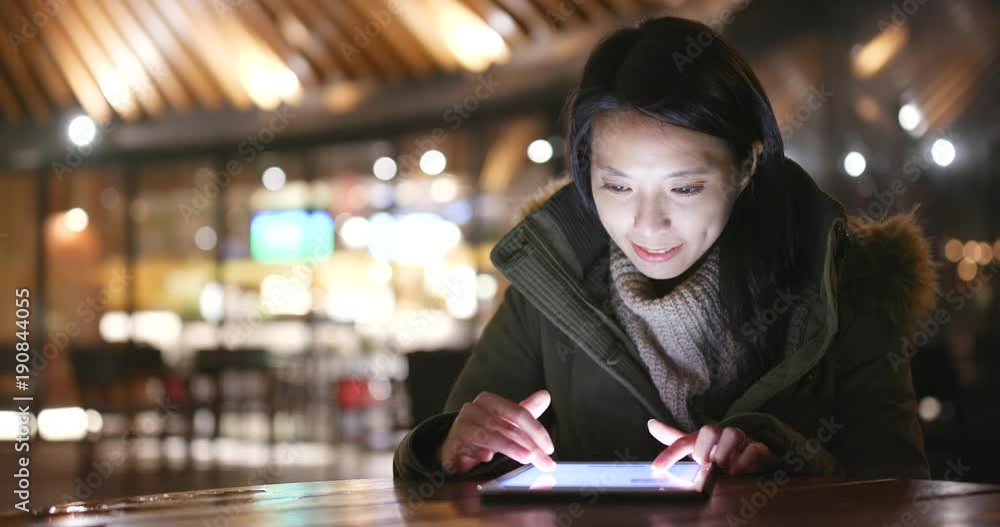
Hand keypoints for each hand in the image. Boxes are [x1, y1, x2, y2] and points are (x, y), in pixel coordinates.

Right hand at [438, 390, 555, 474]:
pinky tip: (487, 458)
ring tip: (526, 457)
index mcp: (489, 401)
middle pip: (507, 425)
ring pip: (490, 435)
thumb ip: (526, 411)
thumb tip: (545, 395)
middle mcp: (474, 409)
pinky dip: (480, 453)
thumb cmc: (482, 431)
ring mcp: (462, 425)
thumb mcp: (506, 421)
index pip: (518, 412)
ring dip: (510, 447)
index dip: (536, 430)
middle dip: (528, 444)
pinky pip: (469, 447)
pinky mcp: (453, 443)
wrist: (453, 446)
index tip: (549, 448)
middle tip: (543, 460)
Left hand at [647, 419, 775, 474]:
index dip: (669, 454)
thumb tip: (651, 424)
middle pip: (709, 430)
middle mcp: (721, 434)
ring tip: (723, 468)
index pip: (682, 441)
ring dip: (724, 453)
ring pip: (733, 433)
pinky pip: (755, 448)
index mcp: (704, 436)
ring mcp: (741, 440)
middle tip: (705, 463)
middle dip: (704, 448)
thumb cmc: (719, 449)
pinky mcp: (759, 448)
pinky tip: (737, 471)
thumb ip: (675, 440)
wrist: (750, 451)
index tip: (656, 468)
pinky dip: (746, 458)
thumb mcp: (696, 446)